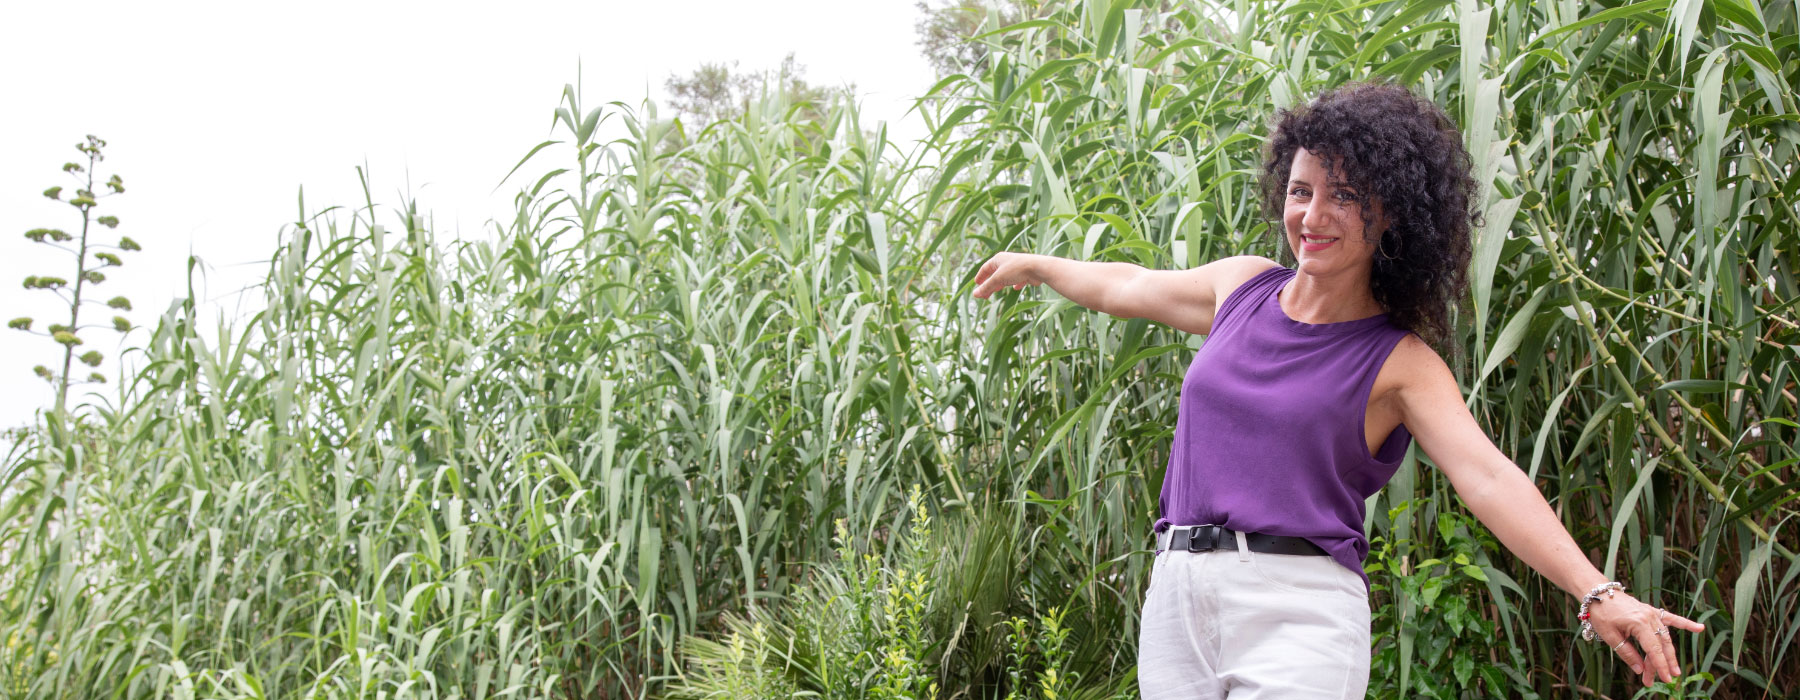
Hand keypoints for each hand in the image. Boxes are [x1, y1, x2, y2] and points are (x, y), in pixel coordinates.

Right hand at [972, 252, 1042, 298]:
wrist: (1038, 268)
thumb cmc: (1016, 270)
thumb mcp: (998, 279)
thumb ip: (987, 287)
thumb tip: (974, 294)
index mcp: (998, 259)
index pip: (985, 268)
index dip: (980, 277)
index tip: (976, 284)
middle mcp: (1007, 261)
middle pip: (994, 274)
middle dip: (989, 284)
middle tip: (984, 294)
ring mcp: (1016, 267)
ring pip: (1005, 276)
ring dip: (1000, 284)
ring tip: (996, 290)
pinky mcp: (1026, 273)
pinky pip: (1018, 279)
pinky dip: (1015, 283)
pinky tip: (1015, 288)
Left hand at [1588, 592, 1704, 687]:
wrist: (1599, 594)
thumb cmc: (1602, 614)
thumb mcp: (1610, 636)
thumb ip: (1627, 653)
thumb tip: (1640, 670)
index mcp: (1639, 623)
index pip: (1653, 650)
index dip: (1660, 666)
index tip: (1666, 679)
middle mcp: (1650, 618)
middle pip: (1661, 646)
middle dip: (1663, 664)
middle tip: (1666, 681)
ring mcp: (1653, 614)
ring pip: (1664, 638)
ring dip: (1667, 655)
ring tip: (1670, 671)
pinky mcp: (1652, 611)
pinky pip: (1672, 619)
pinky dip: (1685, 624)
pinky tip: (1699, 628)